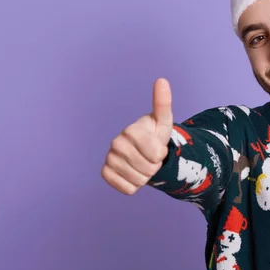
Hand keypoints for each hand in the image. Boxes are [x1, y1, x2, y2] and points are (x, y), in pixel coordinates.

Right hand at [101, 78, 172, 194]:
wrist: (144, 151)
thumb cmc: (155, 135)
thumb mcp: (163, 121)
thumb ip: (163, 103)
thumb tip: (162, 80)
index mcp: (131, 131)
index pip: (155, 154)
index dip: (161, 154)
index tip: (158, 147)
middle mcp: (116, 143)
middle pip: (148, 169)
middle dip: (155, 166)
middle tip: (151, 157)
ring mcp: (109, 158)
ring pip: (139, 180)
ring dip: (146, 176)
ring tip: (143, 163)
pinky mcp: (106, 173)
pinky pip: (128, 189)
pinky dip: (135, 185)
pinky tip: (133, 173)